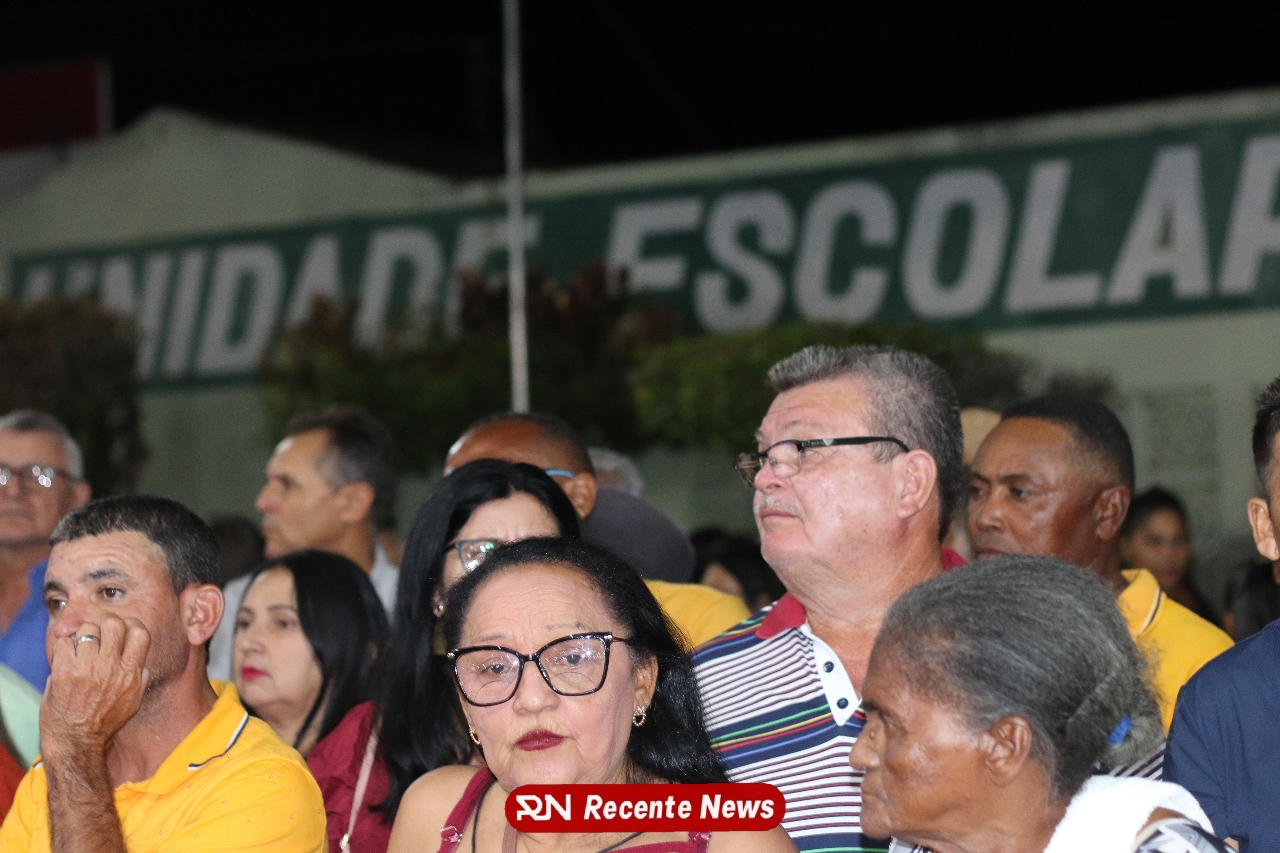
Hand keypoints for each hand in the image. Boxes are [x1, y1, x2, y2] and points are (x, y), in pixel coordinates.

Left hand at [41, 615, 150, 755]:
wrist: (76, 741)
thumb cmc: (104, 724)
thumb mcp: (133, 703)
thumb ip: (140, 680)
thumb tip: (142, 664)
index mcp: (131, 673)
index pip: (140, 632)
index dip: (132, 625)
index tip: (124, 629)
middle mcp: (111, 667)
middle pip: (114, 624)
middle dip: (106, 625)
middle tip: (100, 634)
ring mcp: (87, 668)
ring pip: (88, 629)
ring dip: (83, 636)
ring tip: (80, 648)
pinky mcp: (64, 671)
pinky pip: (64, 642)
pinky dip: (64, 647)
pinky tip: (65, 658)